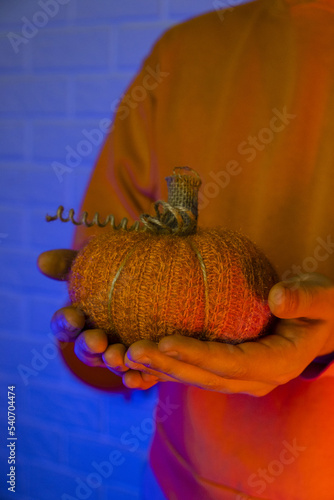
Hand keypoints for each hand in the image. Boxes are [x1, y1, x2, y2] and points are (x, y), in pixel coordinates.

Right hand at [37, 249, 162, 388]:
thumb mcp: (94, 265)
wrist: (153, 281)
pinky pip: (139, 375)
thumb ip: (69, 264)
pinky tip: (141, 377)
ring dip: (113, 362)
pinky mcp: (143, 364)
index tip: (73, 316)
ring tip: (119, 355)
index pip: (65, 325)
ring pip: (113, 363)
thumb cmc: (114, 273)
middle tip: (97, 340)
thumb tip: (42, 260)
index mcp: (80, 322)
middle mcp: (97, 342)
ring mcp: (119, 355)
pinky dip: (137, 379)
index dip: (66, 323)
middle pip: (87, 350)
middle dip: (89, 347)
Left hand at [124, 273, 333, 395]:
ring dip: (161, 370)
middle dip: (168, 366)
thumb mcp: (321, 297)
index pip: (232, 363)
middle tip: (131, 352)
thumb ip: (304, 298)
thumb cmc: (320, 306)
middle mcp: (255, 378)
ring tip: (126, 358)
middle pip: (206, 376)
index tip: (165, 342)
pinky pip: (195, 373)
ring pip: (196, 378)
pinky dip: (167, 370)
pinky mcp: (228, 371)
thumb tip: (278, 297)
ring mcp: (240, 378)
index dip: (198, 355)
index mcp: (277, 363)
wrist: (321, 324)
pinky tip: (138, 365)